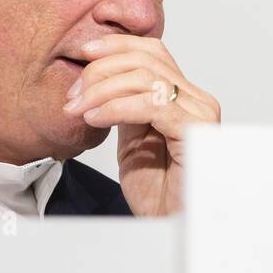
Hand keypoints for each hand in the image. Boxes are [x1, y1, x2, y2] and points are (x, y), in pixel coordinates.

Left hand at [62, 34, 219, 215]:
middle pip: (147, 59)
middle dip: (101, 71)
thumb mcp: (134, 142)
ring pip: (146, 78)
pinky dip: (116, 107)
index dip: (117, 46)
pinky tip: (95, 118)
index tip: (83, 53)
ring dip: (102, 89)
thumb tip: (100, 83)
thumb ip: (126, 109)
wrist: (172, 227)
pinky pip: (151, 105)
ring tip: (78, 109)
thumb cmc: (160, 194)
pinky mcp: (194, 131)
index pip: (153, 52)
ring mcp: (199, 114)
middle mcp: (197, 101)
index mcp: (185, 98)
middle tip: (73, 94)